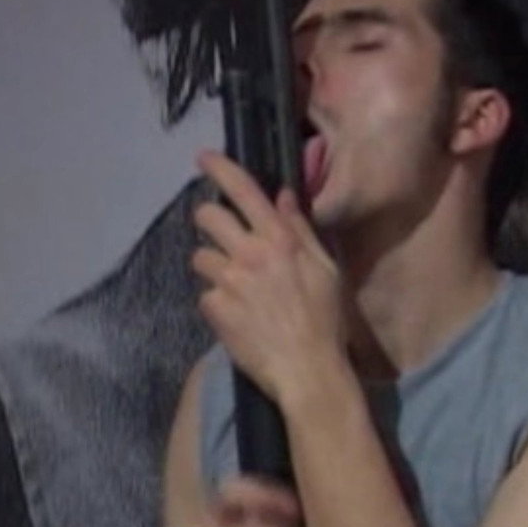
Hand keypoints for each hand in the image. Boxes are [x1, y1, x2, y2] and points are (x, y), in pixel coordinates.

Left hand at [193, 151, 344, 400]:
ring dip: (213, 267)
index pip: (244, 191)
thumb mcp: (325, 270)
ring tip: (235, 288)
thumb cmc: (326, 321)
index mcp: (280, 239)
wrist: (307, 370)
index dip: (221, 169)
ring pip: (201, 257)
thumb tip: (283, 197)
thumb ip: (300, 230)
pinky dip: (217, 303)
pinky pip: (205, 294)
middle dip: (208, 220)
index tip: (203, 157)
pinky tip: (237, 317)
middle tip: (219, 235)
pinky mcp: (213, 308)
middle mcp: (249, 253)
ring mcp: (228, 281)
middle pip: (207, 216)